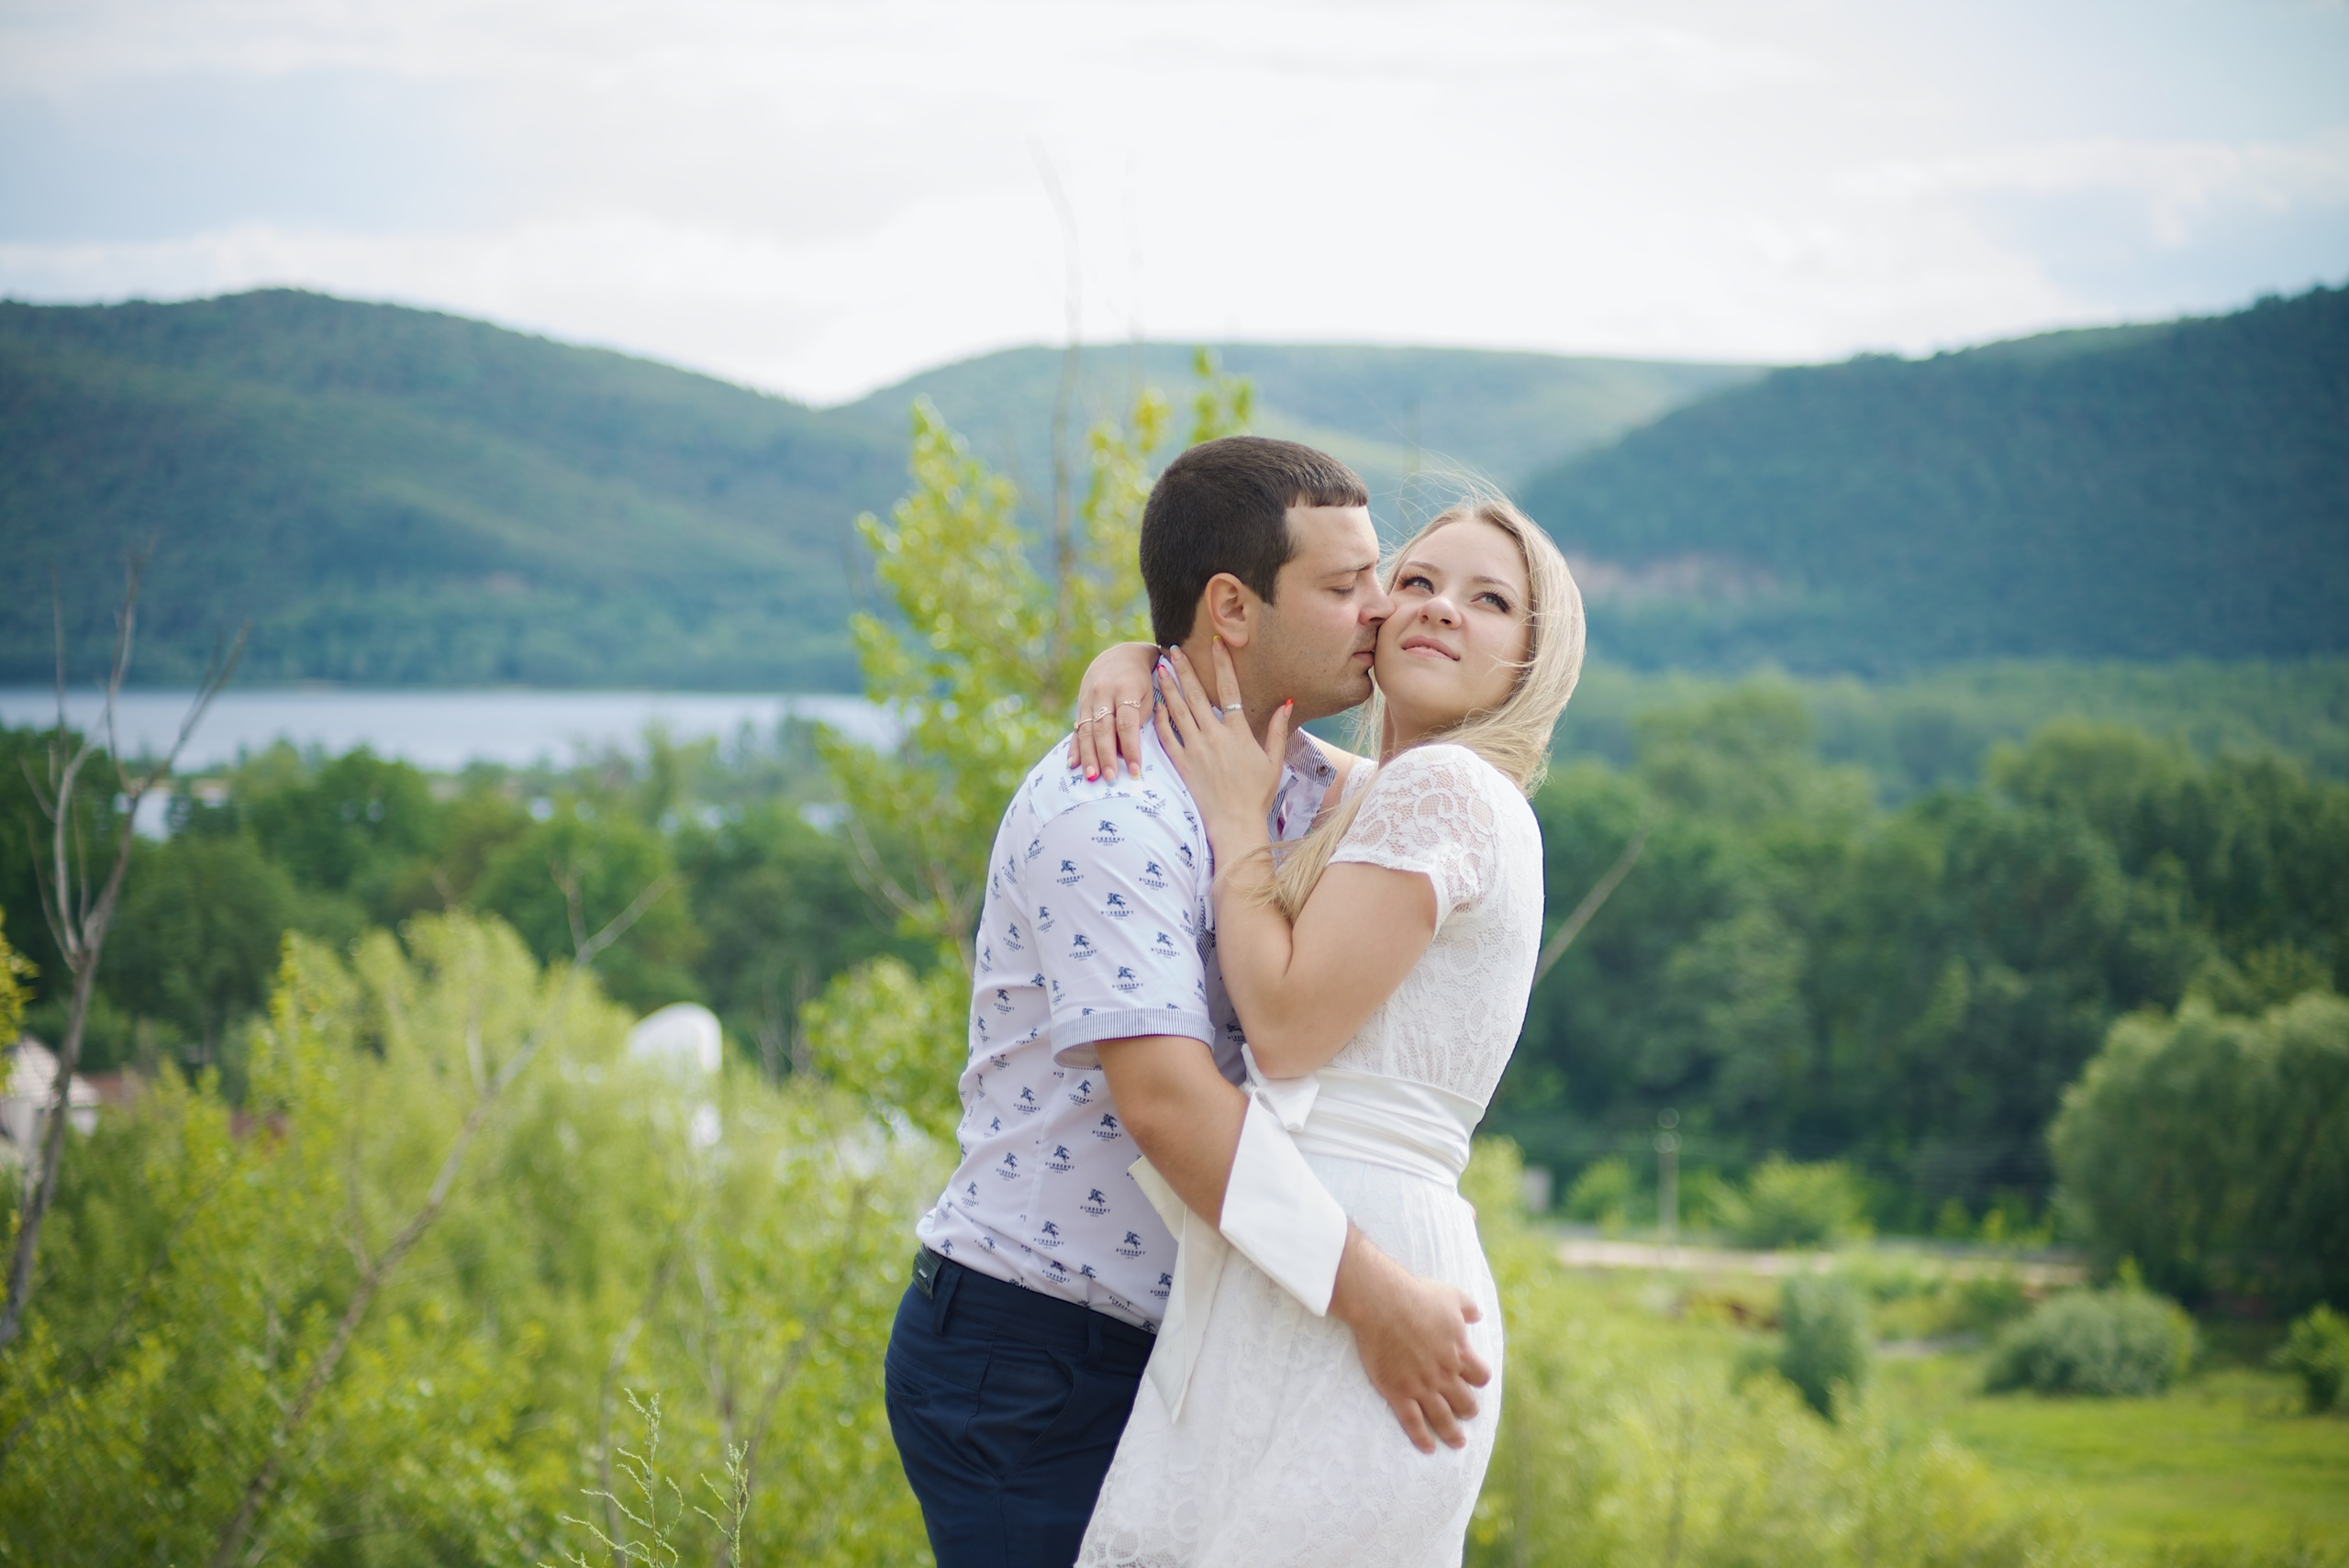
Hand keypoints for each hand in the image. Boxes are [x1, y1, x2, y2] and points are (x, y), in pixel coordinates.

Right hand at [1067, 641, 1160, 779]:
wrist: (1122, 654)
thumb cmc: (1142, 680)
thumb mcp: (1148, 694)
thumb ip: (1138, 719)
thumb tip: (1125, 750)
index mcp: (1125, 689)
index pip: (1126, 724)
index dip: (1130, 749)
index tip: (1135, 771)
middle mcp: (1103, 692)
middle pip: (1103, 729)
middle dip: (1106, 756)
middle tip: (1110, 778)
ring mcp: (1088, 697)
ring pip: (1086, 730)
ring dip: (1088, 756)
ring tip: (1091, 777)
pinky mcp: (1081, 703)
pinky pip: (1076, 728)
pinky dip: (1074, 747)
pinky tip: (1072, 763)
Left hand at [1152, 643, 1290, 850]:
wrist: (1235, 824)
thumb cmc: (1258, 795)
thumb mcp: (1275, 761)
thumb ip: (1278, 729)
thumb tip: (1287, 702)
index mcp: (1238, 733)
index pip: (1229, 689)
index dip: (1222, 664)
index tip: (1216, 644)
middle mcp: (1214, 736)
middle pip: (1196, 695)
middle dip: (1184, 669)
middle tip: (1172, 649)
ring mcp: (1195, 750)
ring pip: (1178, 711)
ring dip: (1168, 687)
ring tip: (1160, 668)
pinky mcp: (1181, 764)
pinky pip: (1166, 736)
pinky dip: (1160, 718)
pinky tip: (1156, 704)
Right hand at [1328, 1231, 1490, 1452]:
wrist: (1383, 1305)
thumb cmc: (1417, 1296)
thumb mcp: (1450, 1296)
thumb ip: (1468, 1308)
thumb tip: (1478, 1315)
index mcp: (1459, 1352)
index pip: (1481, 1376)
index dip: (1479, 1380)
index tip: (1474, 1382)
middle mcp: (1445, 1374)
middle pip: (1466, 1402)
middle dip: (1468, 1411)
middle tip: (1466, 1415)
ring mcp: (1422, 1386)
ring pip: (1443, 1418)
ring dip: (1452, 1433)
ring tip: (1457, 1443)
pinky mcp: (1399, 1393)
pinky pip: (1414, 1423)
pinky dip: (1422, 1438)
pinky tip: (1428, 1448)